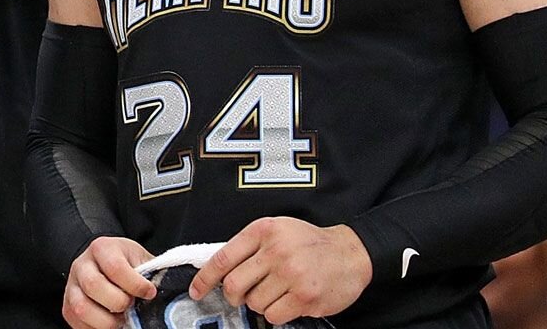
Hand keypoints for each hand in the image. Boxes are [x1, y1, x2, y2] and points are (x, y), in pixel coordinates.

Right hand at [63, 236, 156, 328]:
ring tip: (121, 318)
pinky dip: (96, 328)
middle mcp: (81, 265)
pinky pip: (77, 323)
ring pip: (81, 308)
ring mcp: (71, 287)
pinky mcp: (67, 307)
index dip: (135, 285)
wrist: (104, 265)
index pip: (115, 268)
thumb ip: (150, 273)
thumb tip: (165, 290)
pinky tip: (110, 322)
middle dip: (118, 302)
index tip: (149, 293)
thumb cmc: (127, 264)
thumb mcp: (140, 259)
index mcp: (102, 248)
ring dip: (106, 320)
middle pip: (93, 286)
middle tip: (131, 305)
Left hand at [191, 218, 370, 324]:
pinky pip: (274, 316)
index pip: (223, 258)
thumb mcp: (277, 231)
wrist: (350, 253)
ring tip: (278, 291)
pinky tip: (289, 301)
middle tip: (243, 295)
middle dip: (234, 296)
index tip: (196, 291)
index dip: (205, 278)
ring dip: (260, 304)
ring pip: (254, 303)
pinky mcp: (304, 296)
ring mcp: (291, 274)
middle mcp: (275, 250)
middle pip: (234, 285)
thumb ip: (250, 247)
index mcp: (263, 230)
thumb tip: (219, 270)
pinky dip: (277, 314)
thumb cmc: (309, 243)